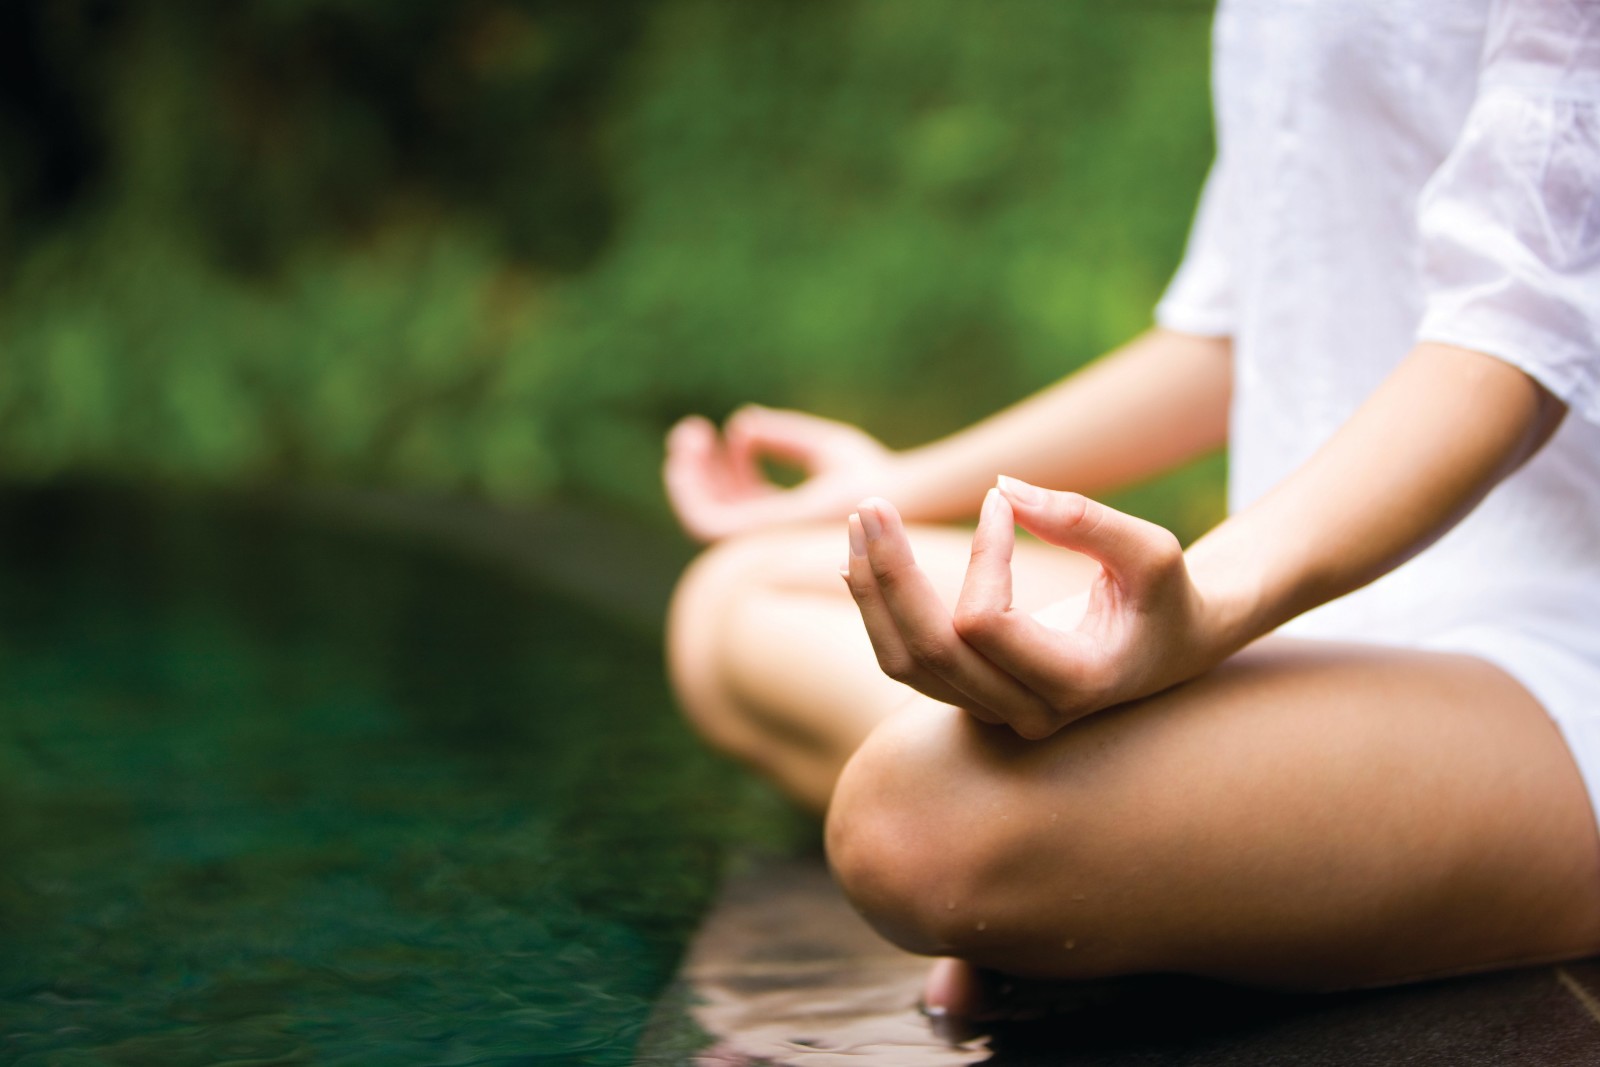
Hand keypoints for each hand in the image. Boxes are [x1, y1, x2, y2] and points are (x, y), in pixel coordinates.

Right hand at [664, 406, 898, 541]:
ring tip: (689, 435)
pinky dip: (688, 486)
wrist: (887, 497)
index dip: (731, 466)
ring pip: (700, 516)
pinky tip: (691, 450)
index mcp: (789, 521)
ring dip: (685, 476)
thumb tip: (742, 427)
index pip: (745, 500)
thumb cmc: (871, 478)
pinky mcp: (750, 539)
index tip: (734, 431)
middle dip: (697, 471)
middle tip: (692, 431)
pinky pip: (701, 519)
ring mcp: (758, 542)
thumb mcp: (823, 449)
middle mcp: (769, 537)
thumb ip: (785, 438)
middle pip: (718, 507)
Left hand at [843, 478, 1218, 738]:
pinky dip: (878, 609)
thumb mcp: (1153, 551)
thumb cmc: (1166, 596)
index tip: (1000, 499)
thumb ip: (1085, 520)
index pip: (987, 624)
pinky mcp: (970, 699)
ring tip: (860, 524)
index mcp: (1075, 684)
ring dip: (872, 591)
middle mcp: (1027, 714)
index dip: (982, 556)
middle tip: (872, 504)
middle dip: (891, 573)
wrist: (1171, 647)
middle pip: (929, 652)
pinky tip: (864, 559)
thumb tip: (1004, 487)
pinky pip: (905, 661)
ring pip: (903, 663)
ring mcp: (993, 714)